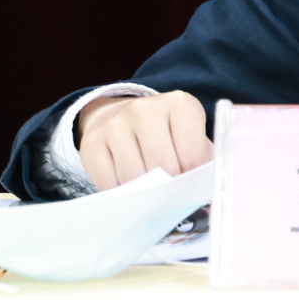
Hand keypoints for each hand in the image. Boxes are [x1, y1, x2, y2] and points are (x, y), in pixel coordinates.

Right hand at [76, 89, 210, 190]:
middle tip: (169, 193)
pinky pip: (110, 184)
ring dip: (145, 194)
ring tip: (150, 190)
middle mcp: (145, 109)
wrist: (119, 117)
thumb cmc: (166, 137)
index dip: (192, 179)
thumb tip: (207, 195)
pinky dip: (121, 195)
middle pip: (164, 168)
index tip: (189, 183)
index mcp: (180, 104)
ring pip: (135, 178)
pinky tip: (128, 187)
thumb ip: (203, 162)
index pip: (193, 156)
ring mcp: (115, 124)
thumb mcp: (191, 138)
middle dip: (169, 188)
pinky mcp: (92, 143)